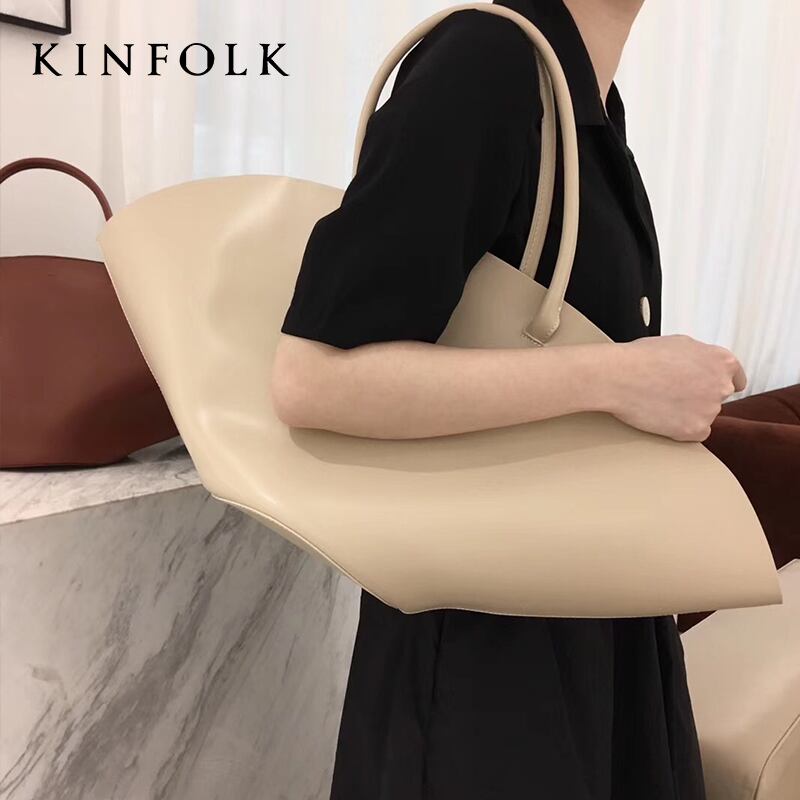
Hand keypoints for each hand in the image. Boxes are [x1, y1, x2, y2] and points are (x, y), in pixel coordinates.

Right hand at [607, 334, 746, 441]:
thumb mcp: (679, 343)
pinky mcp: (694, 430)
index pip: (736, 379)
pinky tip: (664, 417)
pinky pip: (695, 433)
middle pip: (717, 398)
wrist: (620, 377)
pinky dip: (682, 429)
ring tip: (660, 402)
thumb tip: (700, 365)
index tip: (710, 388)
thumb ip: (700, 356)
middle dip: (699, 396)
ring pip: (704, 416)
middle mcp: (721, 386)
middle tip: (673, 392)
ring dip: (688, 412)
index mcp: (721, 361)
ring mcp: (709, 410)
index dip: (719, 383)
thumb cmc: (642, 357)